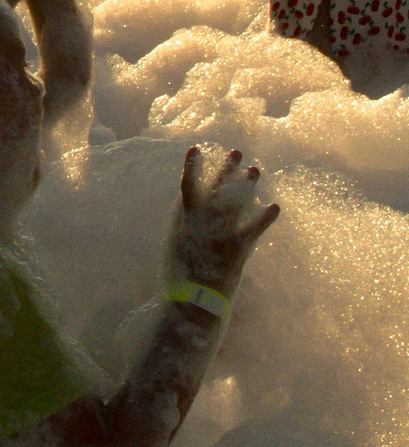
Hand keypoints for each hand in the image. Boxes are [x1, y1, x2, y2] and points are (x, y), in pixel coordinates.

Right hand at [167, 145, 278, 294]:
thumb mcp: (172, 241)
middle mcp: (205, 220)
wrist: (194, 298)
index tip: (195, 149)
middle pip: (218, 188)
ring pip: (237, 201)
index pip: (188, 184)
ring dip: (247, 185)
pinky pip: (255, 228)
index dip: (192, 166)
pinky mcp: (239, 247)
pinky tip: (274, 206)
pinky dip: (265, 217)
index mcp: (185, 217)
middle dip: (227, 168)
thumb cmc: (178, 271)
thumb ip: (179, 219)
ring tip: (254, 170)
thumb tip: (184, 200)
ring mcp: (224, 232)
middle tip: (237, 152)